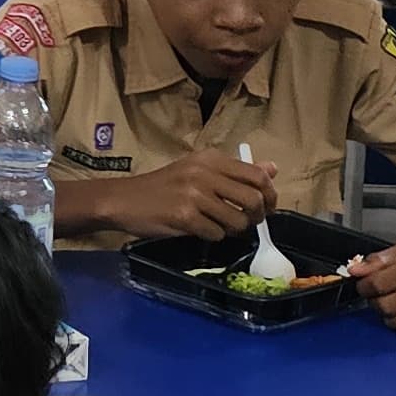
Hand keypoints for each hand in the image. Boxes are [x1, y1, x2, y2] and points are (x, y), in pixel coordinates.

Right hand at [97, 151, 275, 239]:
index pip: (257, 175)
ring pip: (237, 220)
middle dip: (257, 216)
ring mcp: (194, 195)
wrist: (123, 199)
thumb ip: (235, 171)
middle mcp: (204, 173)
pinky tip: (200, 230)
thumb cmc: (163, 186)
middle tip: (249, 222)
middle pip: (253, 198)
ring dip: (234, 230)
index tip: (267, 207)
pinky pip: (216, 234)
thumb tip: (272, 169)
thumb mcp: (199, 170)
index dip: (270, 194)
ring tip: (221, 226)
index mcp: (210, 158)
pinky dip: (213, 236)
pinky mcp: (184, 217)